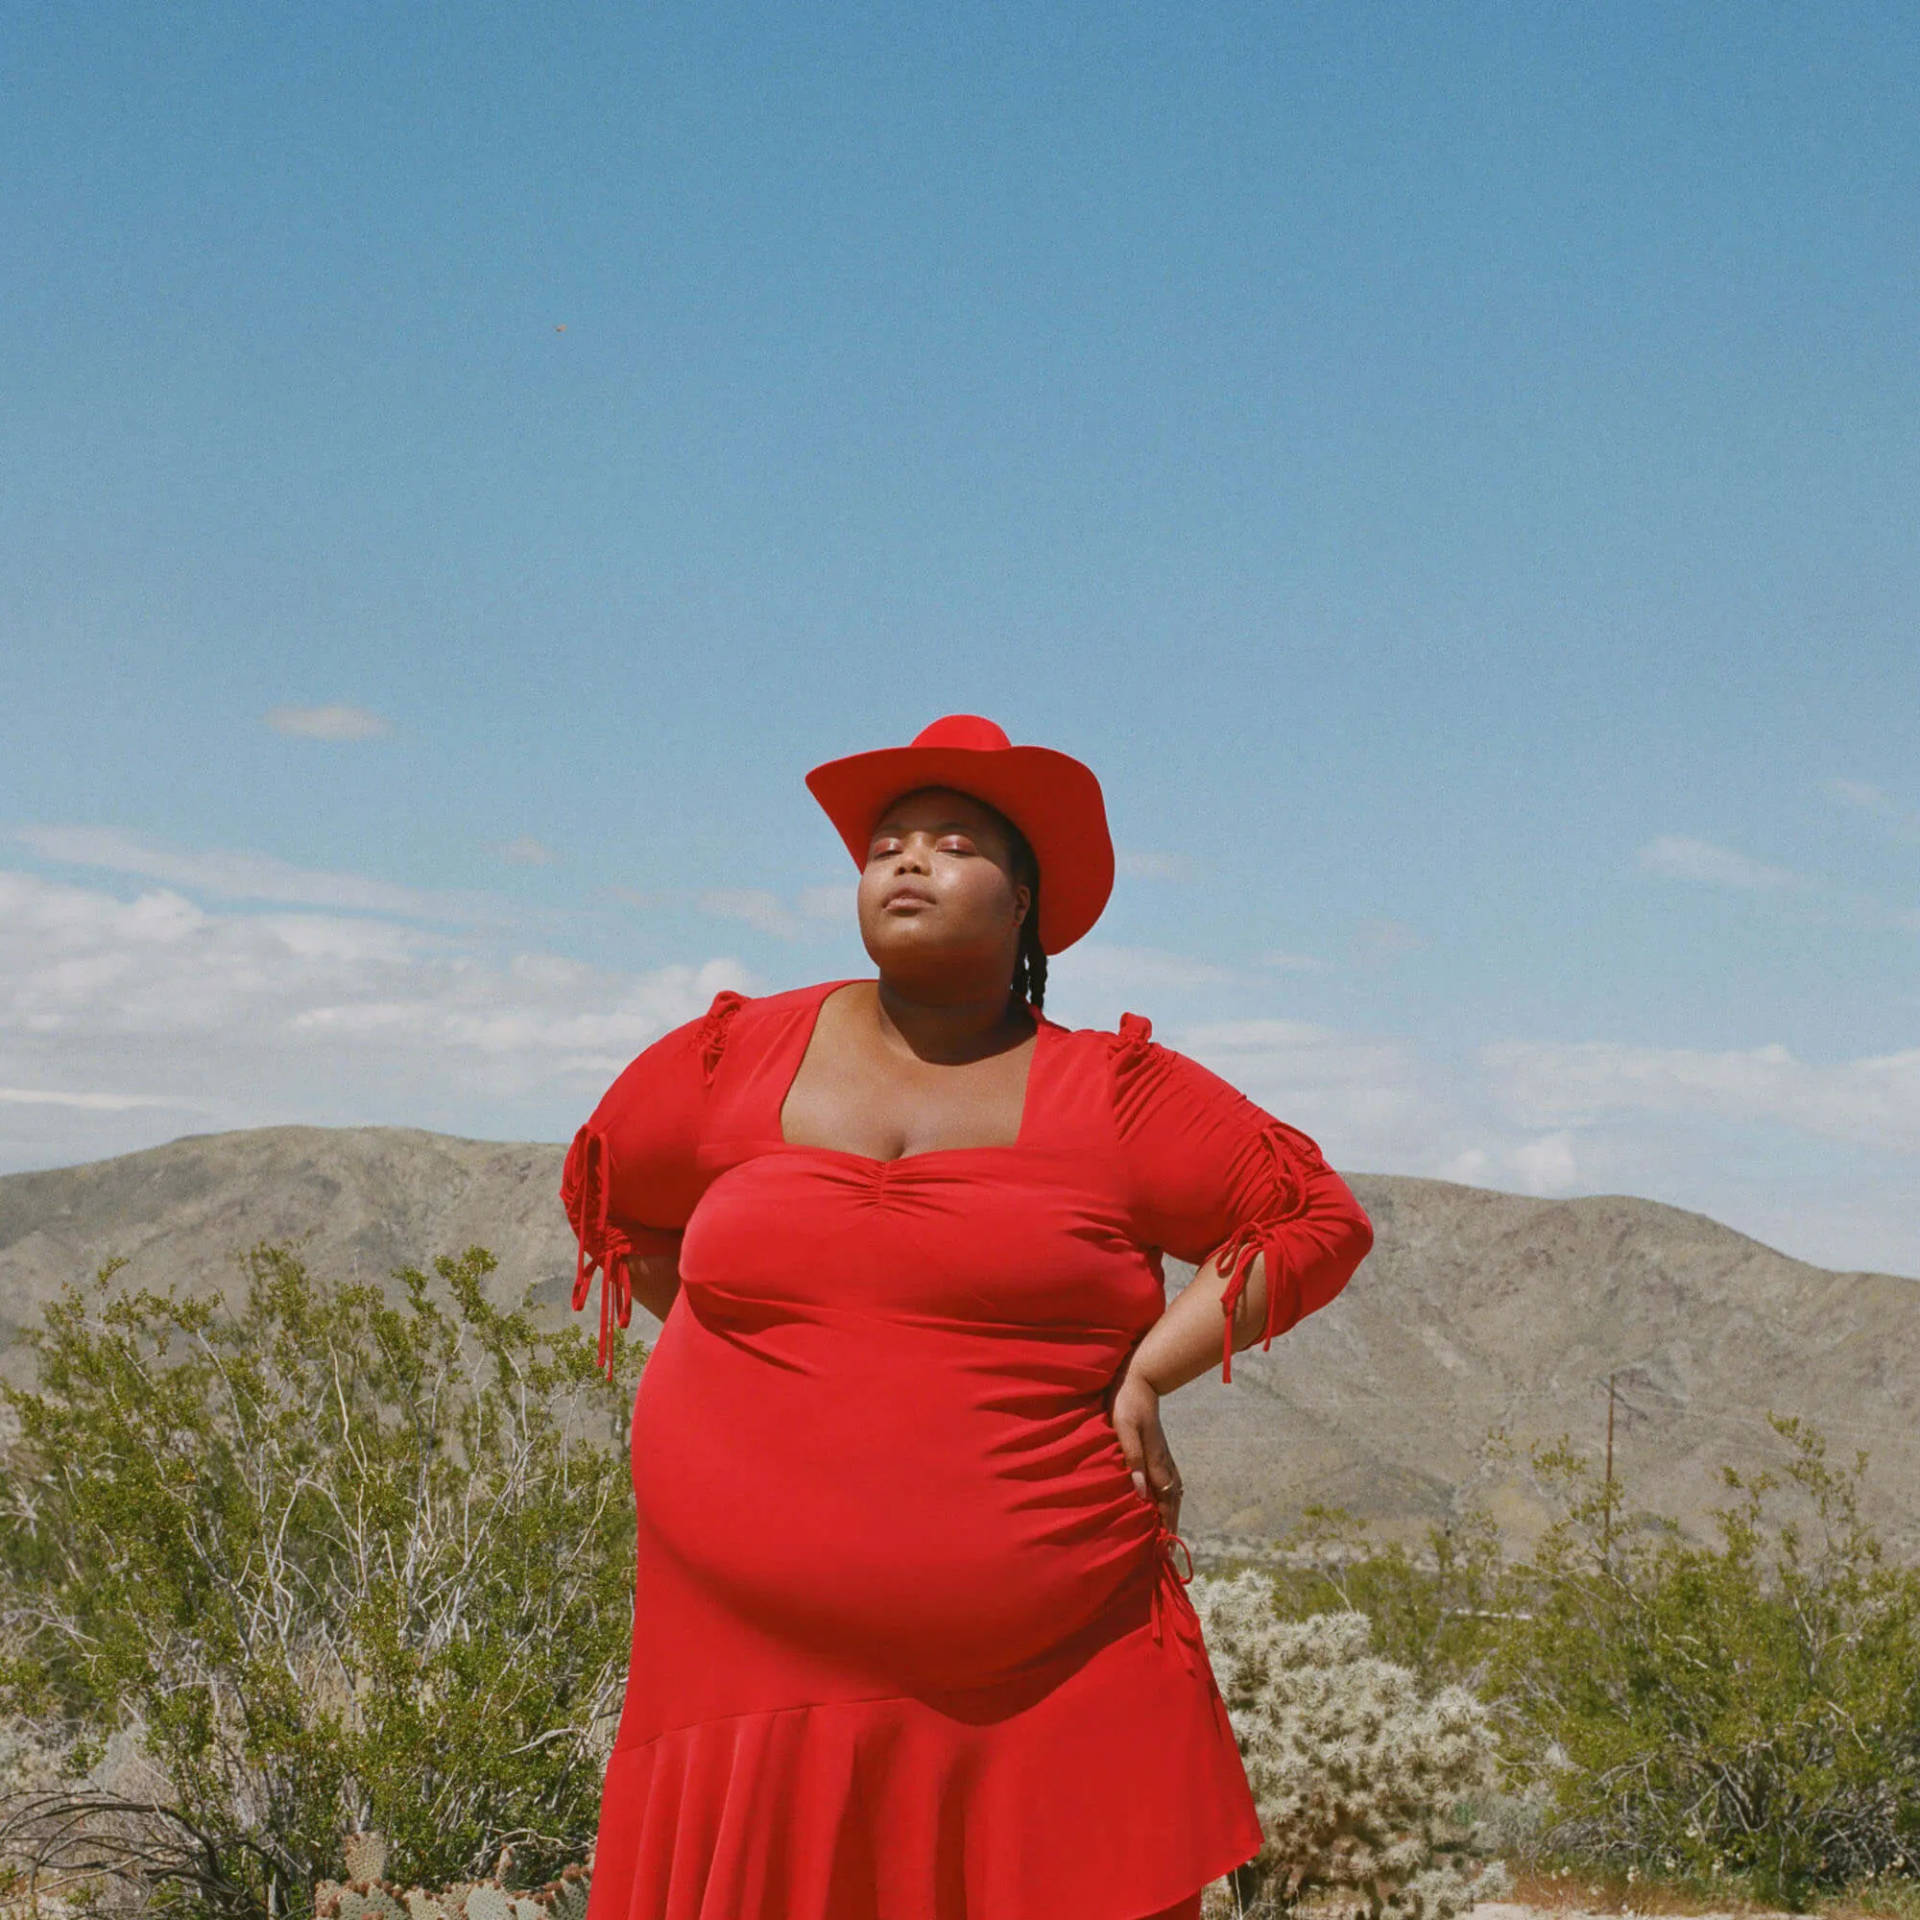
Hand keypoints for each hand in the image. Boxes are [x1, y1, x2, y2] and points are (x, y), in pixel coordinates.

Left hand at [1105, 1357, 1182, 1534]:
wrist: (1139, 1382)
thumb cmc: (1126, 1405)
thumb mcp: (1124, 1429)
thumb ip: (1133, 1459)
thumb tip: (1140, 1492)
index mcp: (1156, 1462)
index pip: (1164, 1503)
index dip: (1165, 1526)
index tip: (1164, 1550)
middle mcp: (1165, 1465)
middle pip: (1172, 1502)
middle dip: (1170, 1527)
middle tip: (1167, 1554)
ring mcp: (1165, 1459)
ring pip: (1173, 1495)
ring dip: (1169, 1515)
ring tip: (1165, 1537)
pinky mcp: (1160, 1454)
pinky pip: (1168, 1485)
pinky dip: (1168, 1501)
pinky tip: (1161, 1507)